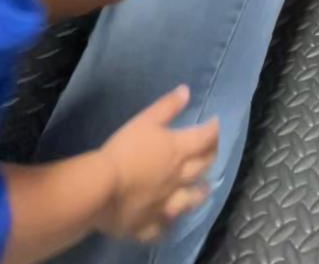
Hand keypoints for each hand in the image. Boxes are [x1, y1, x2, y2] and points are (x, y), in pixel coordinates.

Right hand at [97, 86, 217, 242]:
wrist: (102, 188)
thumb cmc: (124, 149)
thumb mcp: (145, 121)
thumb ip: (167, 107)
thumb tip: (186, 91)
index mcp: (178, 151)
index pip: (205, 138)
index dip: (213, 129)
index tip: (216, 122)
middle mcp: (178, 178)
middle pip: (202, 168)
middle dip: (211, 157)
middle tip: (213, 151)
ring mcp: (166, 204)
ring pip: (190, 200)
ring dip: (199, 194)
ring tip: (204, 189)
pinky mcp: (149, 224)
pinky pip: (162, 227)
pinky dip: (168, 223)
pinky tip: (170, 221)